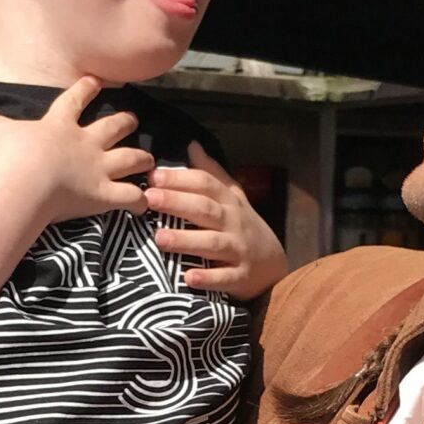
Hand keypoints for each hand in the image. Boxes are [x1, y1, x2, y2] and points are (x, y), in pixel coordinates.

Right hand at [0, 74, 153, 223]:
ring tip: (149, 161)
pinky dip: (140, 200)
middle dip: (125, 122)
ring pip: (132, 158)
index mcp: (60, 124)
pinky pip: (130, 197)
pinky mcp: (104, 195)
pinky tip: (146, 202)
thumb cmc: (8, 155)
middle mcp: (86, 143)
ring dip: (142, 159)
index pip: (76, 99)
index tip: (96, 82)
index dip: (87, 89)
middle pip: (115, 126)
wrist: (24, 180)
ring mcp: (99, 169)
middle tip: (133, 121)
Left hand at [144, 143, 287, 298]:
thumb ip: (211, 173)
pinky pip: (224, 278)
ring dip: (186, 241)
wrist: (273, 266)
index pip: (206, 184)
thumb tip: (192, 145)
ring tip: (160, 238)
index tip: (154, 176)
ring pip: (212, 243)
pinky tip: (188, 278)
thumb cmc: (244, 227)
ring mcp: (239, 251)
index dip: (181, 179)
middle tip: (150, 198)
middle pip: (205, 209)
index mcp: (229, 202)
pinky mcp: (240, 277)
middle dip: (177, 203)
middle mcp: (234, 223)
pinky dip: (208, 278)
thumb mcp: (233, 197)